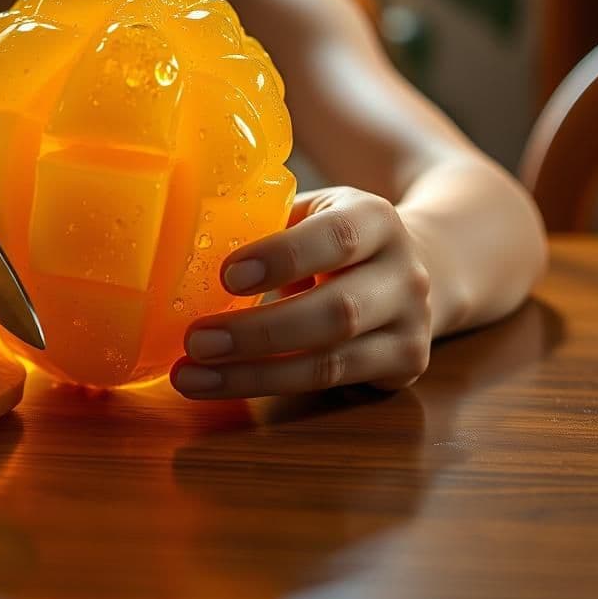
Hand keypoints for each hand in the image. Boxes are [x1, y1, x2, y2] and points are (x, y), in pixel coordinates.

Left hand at [171, 186, 431, 398]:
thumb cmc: (335, 236)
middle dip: (260, 333)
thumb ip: (266, 219)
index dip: (282, 258)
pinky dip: (272, 386)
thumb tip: (178, 230)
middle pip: (336, 313)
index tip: (226, 275)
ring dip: (254, 374)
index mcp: (376, 220)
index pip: (336, 238)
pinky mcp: (403, 367)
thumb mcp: (312, 212)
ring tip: (192, 376)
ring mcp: (410, 327)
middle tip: (196, 341)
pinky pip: (332, 386)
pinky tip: (225, 383)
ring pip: (330, 362)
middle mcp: (403, 275)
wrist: (419, 264)